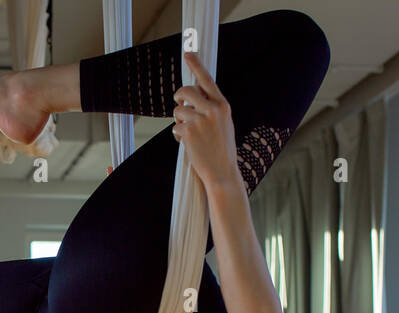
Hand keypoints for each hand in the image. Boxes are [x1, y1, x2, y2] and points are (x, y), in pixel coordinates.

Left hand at [172, 52, 240, 191]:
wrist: (222, 172)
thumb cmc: (222, 149)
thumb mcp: (223, 124)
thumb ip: (211, 108)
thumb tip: (193, 95)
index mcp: (223, 105)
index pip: (207, 80)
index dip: (196, 65)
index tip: (188, 54)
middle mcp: (212, 110)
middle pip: (186, 91)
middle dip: (179, 96)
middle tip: (179, 102)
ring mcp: (200, 120)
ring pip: (178, 110)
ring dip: (179, 120)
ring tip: (188, 132)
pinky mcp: (188, 132)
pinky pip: (176, 127)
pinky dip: (178, 135)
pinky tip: (188, 143)